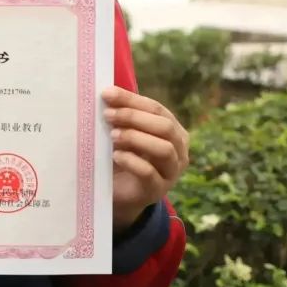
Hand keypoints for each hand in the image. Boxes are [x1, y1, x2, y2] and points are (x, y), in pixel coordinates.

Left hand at [101, 86, 188, 232]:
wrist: (120, 193)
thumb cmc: (123, 156)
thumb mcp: (124, 132)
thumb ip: (121, 116)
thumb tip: (107, 93)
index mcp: (173, 130)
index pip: (156, 109)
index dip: (132, 100)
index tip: (107, 94)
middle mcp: (179, 150)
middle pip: (165, 127)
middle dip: (134, 117)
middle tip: (107, 115)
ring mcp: (171, 172)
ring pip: (164, 149)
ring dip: (136, 138)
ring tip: (113, 135)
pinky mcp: (158, 190)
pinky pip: (149, 173)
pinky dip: (131, 161)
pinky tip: (115, 156)